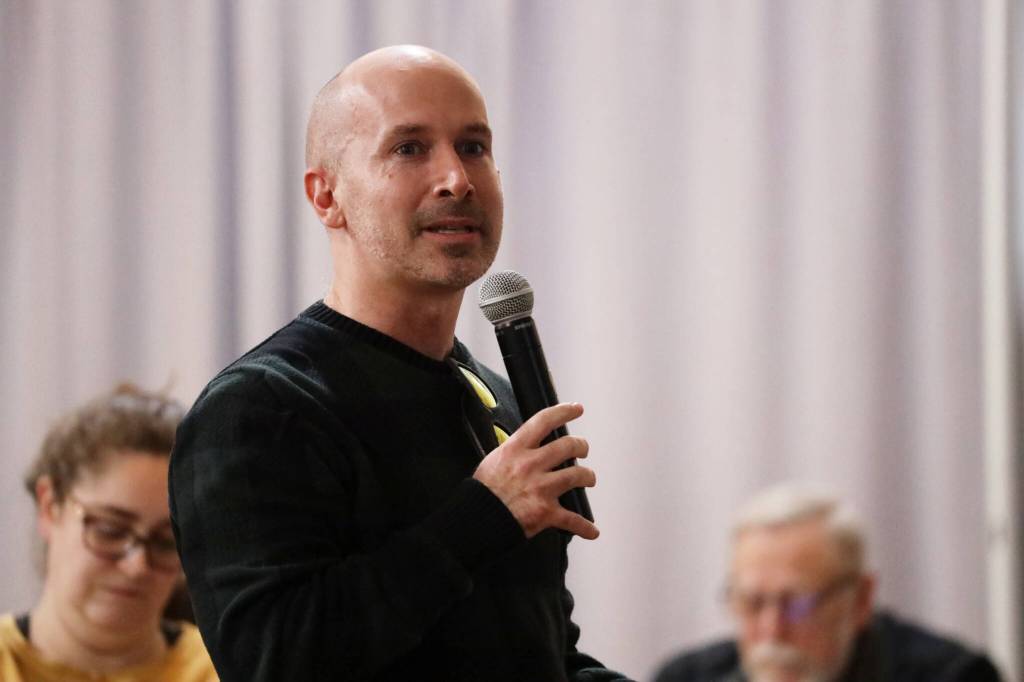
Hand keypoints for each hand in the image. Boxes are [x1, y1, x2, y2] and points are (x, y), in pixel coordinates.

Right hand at [473, 403, 597, 539]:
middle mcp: (531, 465)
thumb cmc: (482, 493)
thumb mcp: (493, 460)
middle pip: (568, 446)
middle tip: (582, 449)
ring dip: (588, 477)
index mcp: (515, 449)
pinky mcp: (545, 512)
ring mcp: (540, 488)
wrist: (476, 521)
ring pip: (578, 475)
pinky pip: (572, 519)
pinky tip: (591, 530)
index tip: (576, 409)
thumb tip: (527, 446)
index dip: (564, 411)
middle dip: (581, 446)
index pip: (544, 421)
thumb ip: (513, 451)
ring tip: (589, 478)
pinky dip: (584, 527)